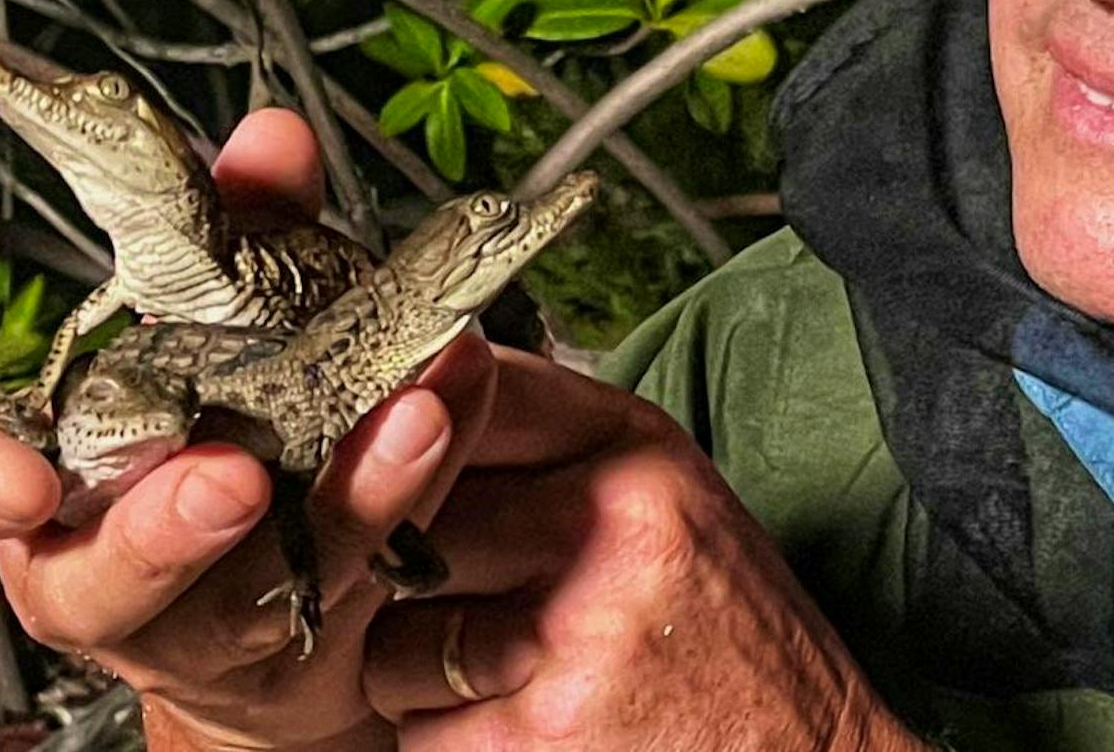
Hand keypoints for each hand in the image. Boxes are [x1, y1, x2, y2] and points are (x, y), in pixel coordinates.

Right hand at [0, 109, 497, 750]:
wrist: (292, 553)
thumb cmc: (230, 419)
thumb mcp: (226, 313)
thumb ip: (245, 227)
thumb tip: (274, 137)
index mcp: (67, 479)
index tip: (26, 482)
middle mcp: (122, 562)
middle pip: (116, 578)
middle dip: (168, 533)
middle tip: (233, 478)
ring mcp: (215, 619)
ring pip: (258, 595)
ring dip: (344, 502)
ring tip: (407, 423)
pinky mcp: (311, 633)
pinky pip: (366, 573)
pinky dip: (418, 488)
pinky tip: (453, 416)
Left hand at [361, 348, 928, 750]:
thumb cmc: (725, 628)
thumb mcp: (666, 492)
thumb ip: (550, 439)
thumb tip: (409, 395)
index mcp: (637, 452)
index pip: (469, 395)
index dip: (409, 427)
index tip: (390, 450)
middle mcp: (608, 528)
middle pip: (411, 516)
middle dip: (404, 563)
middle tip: (452, 587)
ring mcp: (572, 636)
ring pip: (389, 634)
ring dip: (410, 666)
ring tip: (497, 668)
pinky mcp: (539, 737)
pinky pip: (415, 728)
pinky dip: (442, 738)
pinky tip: (514, 723)